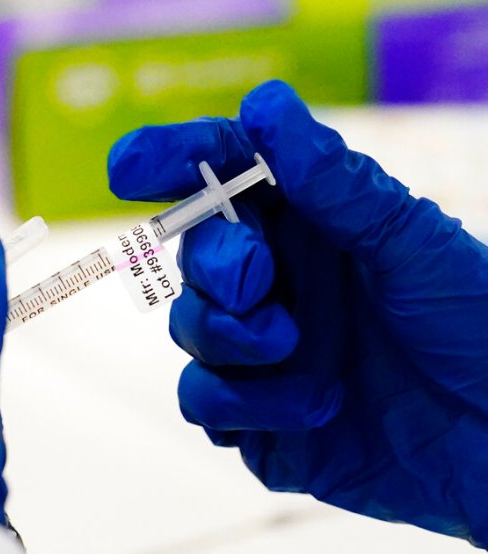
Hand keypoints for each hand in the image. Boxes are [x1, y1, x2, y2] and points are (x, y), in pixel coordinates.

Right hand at [107, 80, 487, 547]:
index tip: (128, 167)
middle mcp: (279, 286)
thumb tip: (263, 106)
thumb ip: (333, 183)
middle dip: (218, 265)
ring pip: (190, 330)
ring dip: (232, 337)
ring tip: (295, 347)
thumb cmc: (475, 327)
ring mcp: (263, 355)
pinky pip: (204, 403)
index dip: (170, 161)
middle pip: (196, 256)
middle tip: (259, 279)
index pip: (224, 178)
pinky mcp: (257, 420)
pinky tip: (318, 406)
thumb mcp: (412, 244)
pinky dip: (247, 404)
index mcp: (311, 228)